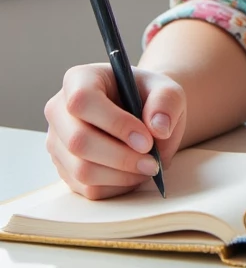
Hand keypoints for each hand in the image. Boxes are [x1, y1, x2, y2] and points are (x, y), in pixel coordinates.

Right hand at [43, 63, 186, 199]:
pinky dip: (116, 186)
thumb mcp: (167, 90)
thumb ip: (166, 102)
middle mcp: (59, 110)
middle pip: (78, 141)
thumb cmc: (149, 98)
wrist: (142, 115)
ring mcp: (58, 142)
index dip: (115, 123)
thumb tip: (158, 128)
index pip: (83, 101)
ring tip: (148, 167)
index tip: (147, 140)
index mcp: (79, 79)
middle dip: (121, 157)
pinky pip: (86, 188)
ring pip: (81, 170)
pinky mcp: (65, 169)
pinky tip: (134, 174)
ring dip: (121, 175)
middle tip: (153, 162)